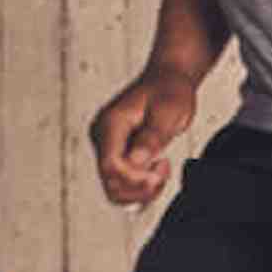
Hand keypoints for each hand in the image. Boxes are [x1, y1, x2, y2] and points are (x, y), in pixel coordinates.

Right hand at [89, 67, 197, 206]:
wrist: (168, 81)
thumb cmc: (169, 91)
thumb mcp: (169, 111)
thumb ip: (152, 136)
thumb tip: (136, 160)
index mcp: (111, 123)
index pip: (110, 165)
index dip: (135, 178)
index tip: (161, 169)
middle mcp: (102, 137)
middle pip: (110, 181)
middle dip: (140, 186)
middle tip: (164, 169)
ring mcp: (106, 147)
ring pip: (114, 188)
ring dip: (141, 190)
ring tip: (162, 171)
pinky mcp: (115, 154)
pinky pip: (122, 183)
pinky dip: (140, 189)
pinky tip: (157, 174)